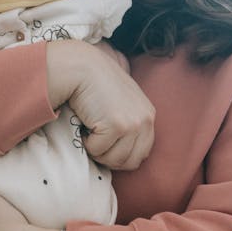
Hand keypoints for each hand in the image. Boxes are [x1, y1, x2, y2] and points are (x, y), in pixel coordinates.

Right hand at [46, 41, 154, 169]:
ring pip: (113, 159)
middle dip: (110, 157)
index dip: (122, 155)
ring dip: (97, 150)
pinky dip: (86, 142)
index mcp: (148, 115)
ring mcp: (132, 124)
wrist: (83, 68)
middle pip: (130, 162)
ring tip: (90, 130)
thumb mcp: (122, 101)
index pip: (142, 153)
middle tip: (95, 141)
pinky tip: (84, 124)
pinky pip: (98, 150)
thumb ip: (128, 120)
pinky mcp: (117, 126)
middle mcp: (145, 120)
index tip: (107, 147)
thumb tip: (124, 151)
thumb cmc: (96, 83)